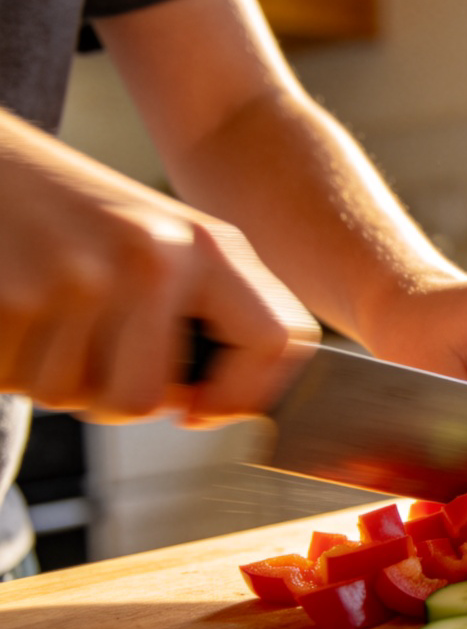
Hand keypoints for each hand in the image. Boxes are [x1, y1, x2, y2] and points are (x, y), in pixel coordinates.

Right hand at [0, 113, 319, 423]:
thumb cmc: (75, 217)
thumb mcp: (162, 245)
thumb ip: (207, 312)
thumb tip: (214, 408)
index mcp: (207, 246)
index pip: (277, 342)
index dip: (244, 397)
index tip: (199, 410)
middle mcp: (154, 258)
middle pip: (149, 400)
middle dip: (110, 395)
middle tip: (88, 349)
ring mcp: (85, 278)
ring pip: (76, 399)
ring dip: (51, 376)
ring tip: (44, 313)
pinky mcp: (19, 297)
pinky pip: (18, 384)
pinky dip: (7, 363)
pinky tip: (10, 308)